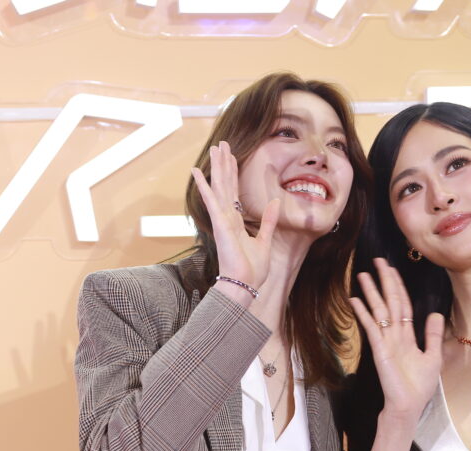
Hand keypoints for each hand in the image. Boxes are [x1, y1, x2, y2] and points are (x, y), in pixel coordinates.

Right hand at [191, 141, 279, 290]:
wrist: (245, 285)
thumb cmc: (252, 270)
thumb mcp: (265, 241)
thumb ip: (268, 221)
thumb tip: (274, 201)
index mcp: (236, 222)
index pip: (233, 192)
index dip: (233, 173)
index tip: (232, 156)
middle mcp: (227, 218)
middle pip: (225, 185)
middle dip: (223, 164)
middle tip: (221, 144)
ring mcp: (222, 220)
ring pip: (219, 187)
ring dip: (216, 167)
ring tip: (215, 148)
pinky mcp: (220, 225)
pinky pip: (212, 201)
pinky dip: (204, 186)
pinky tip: (196, 172)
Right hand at [351, 258, 443, 419]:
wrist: (408, 405)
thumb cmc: (419, 386)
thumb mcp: (433, 357)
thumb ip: (432, 335)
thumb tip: (435, 314)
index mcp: (407, 335)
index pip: (402, 304)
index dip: (398, 286)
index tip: (391, 270)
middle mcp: (395, 334)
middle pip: (390, 301)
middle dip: (385, 281)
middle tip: (378, 261)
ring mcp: (386, 340)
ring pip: (379, 310)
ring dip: (371, 292)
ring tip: (363, 275)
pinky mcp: (380, 349)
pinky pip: (372, 327)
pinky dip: (364, 313)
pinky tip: (356, 300)